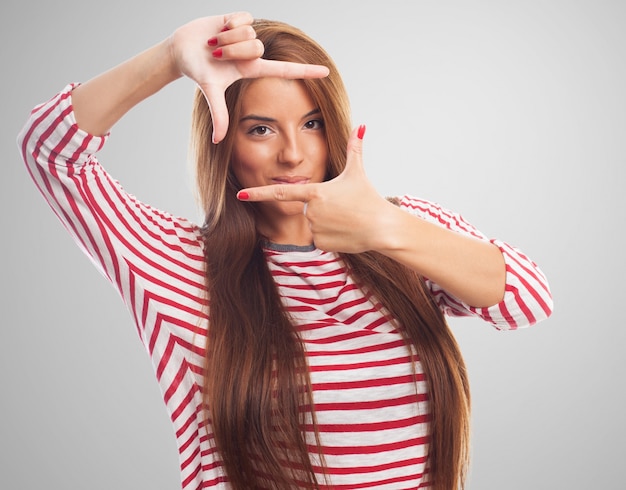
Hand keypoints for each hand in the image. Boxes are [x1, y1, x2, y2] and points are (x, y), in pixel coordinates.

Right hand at [169, 12, 329, 142]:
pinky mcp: (240, 18)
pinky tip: (219, 28)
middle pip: (257, 47)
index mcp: (252, 69)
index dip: (305, 72)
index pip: (285, 71)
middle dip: (233, 50)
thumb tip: (217, 142)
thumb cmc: (198, 72)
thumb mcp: (211, 92)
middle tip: (217, 55)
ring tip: (215, 43)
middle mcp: (253, 52)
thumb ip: (219, 115)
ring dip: (228, 38)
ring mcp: (247, 35)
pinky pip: (243, 18)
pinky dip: (227, 23)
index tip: (326, 73)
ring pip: (249, 33)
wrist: (183, 49)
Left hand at [238, 125, 397, 252]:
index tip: (240, 195)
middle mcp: (310, 211)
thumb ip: (354, 149)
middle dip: (322, 209)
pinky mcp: (321, 244)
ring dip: (326, 223)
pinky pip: (319, 239)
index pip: (280, 192)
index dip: (258, 193)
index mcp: (314, 192)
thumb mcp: (357, 173)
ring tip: (345, 220)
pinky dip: (330, 236)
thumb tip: (360, 126)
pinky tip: (345, 232)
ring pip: (313, 225)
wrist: (382, 227)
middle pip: (307, 209)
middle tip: (343, 209)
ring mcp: (314, 229)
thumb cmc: (369, 199)